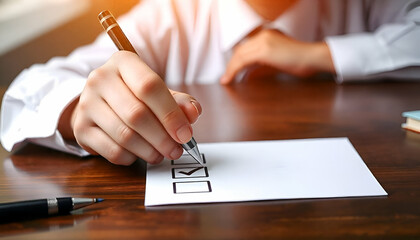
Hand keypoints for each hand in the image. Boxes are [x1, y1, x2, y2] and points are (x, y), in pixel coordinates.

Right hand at [58, 51, 201, 164]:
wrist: (99, 103)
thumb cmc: (135, 96)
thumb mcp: (159, 92)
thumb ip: (180, 102)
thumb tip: (193, 113)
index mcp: (123, 62)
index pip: (150, 86)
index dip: (171, 114)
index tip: (186, 134)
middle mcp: (100, 78)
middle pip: (137, 114)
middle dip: (162, 138)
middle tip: (177, 150)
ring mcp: (87, 104)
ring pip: (125, 136)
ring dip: (150, 151)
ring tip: (162, 154)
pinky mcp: (80, 128)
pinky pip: (112, 151)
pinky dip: (132, 157)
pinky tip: (141, 153)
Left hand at [220, 29, 334, 83]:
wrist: (312, 58)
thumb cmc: (301, 62)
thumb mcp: (276, 64)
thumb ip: (262, 68)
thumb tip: (249, 76)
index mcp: (268, 35)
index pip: (246, 48)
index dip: (236, 61)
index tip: (231, 71)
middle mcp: (264, 35)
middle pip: (240, 51)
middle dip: (231, 65)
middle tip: (226, 77)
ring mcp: (263, 41)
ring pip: (239, 55)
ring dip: (231, 69)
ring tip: (226, 80)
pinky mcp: (264, 50)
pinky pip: (243, 61)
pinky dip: (234, 70)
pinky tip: (230, 78)